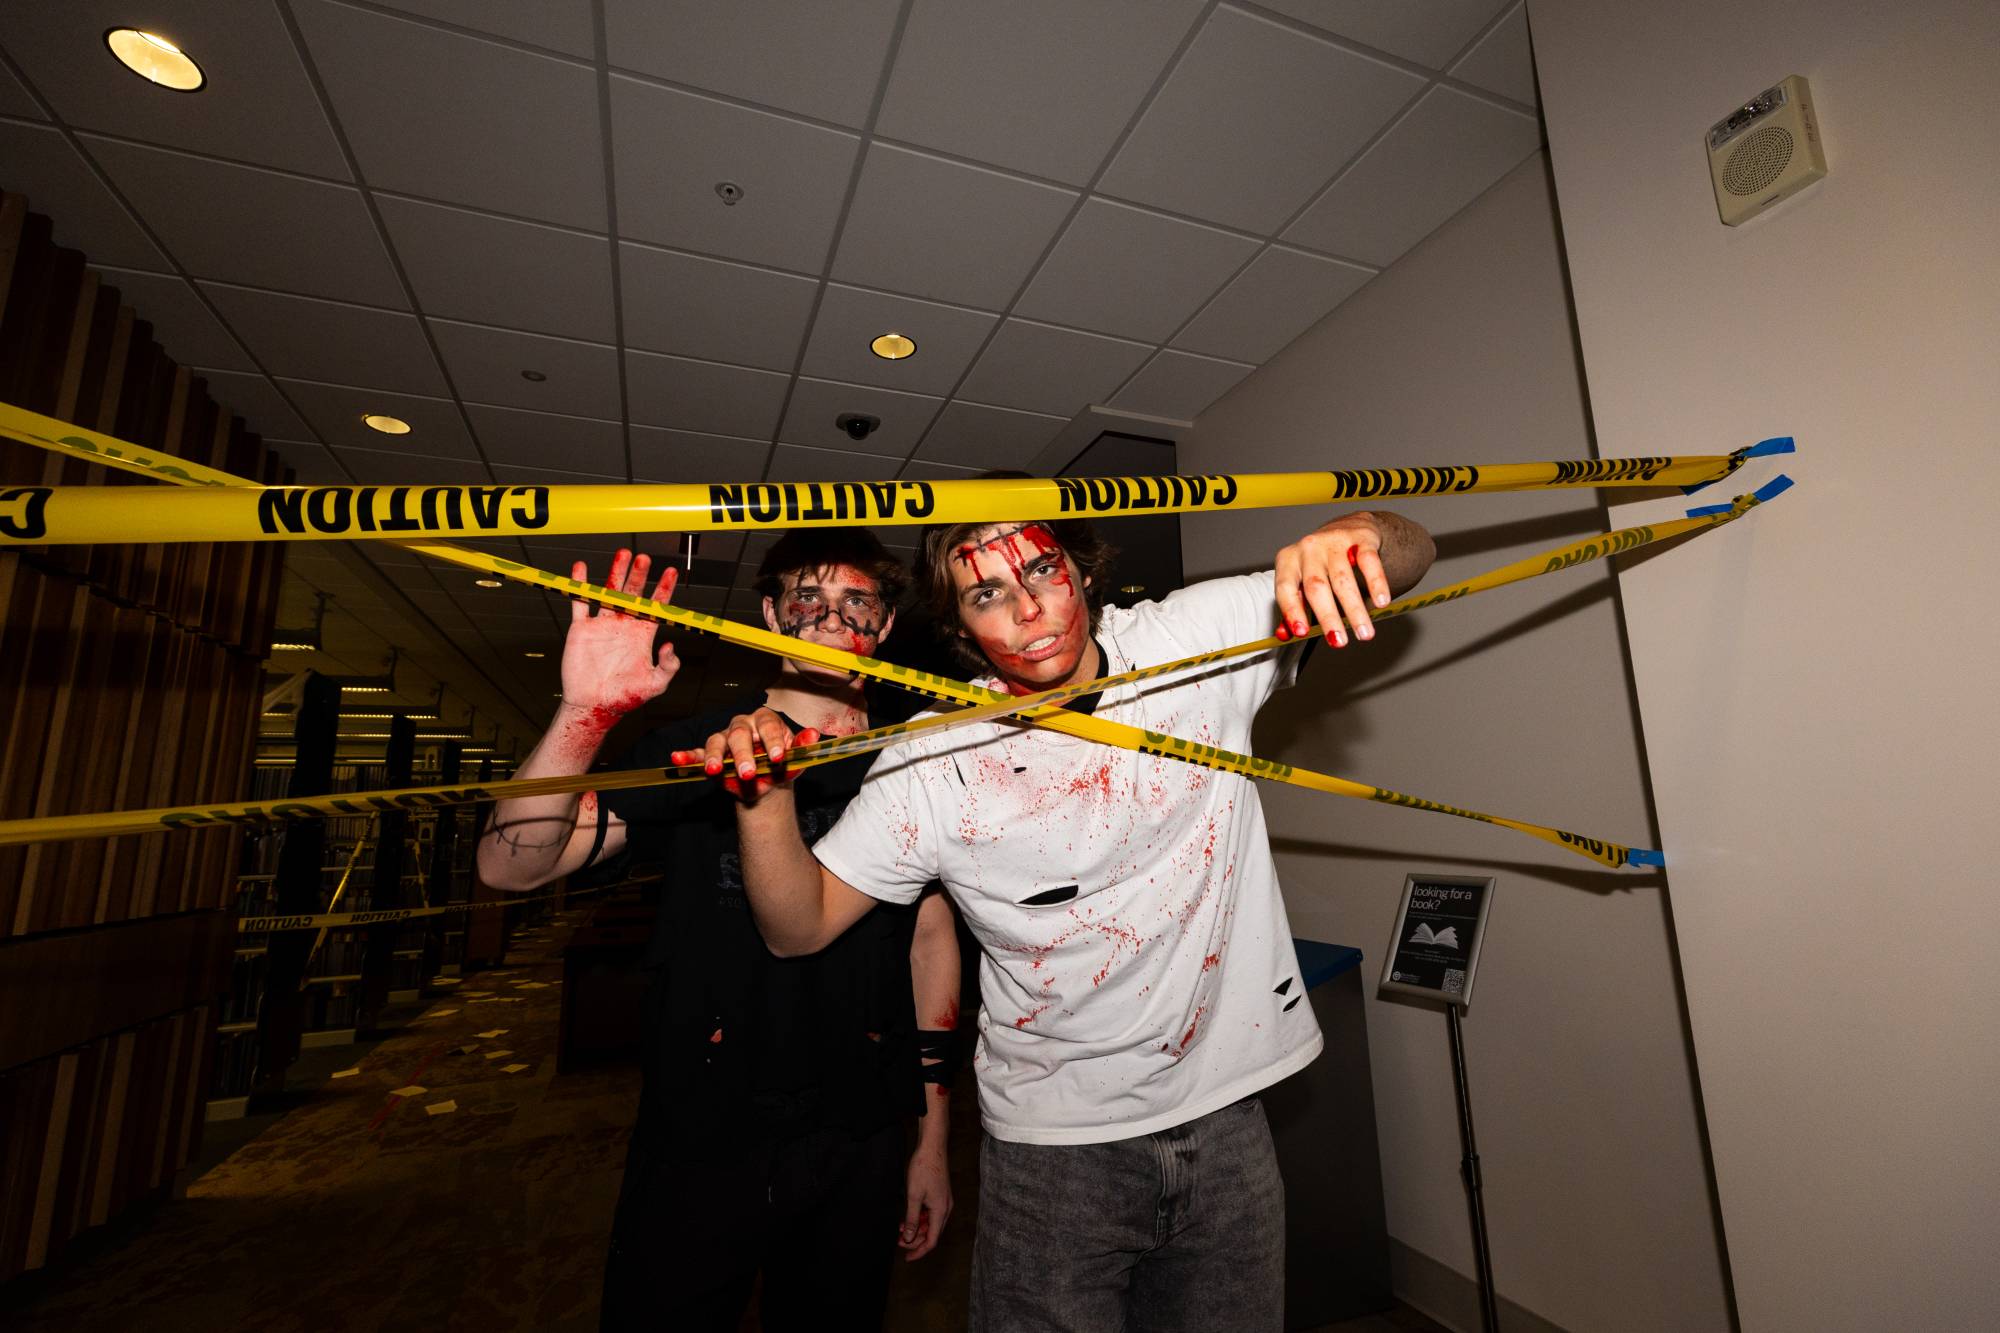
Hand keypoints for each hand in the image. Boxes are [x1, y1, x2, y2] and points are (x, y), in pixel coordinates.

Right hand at [560, 549, 679, 714]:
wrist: (593, 705)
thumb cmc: (625, 697)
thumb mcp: (654, 685)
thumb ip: (668, 667)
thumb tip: (671, 647)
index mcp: (642, 635)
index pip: (655, 606)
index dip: (663, 589)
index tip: (671, 572)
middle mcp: (624, 625)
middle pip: (633, 594)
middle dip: (639, 575)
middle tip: (644, 558)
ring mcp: (603, 625)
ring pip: (609, 592)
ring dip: (615, 573)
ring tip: (622, 554)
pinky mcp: (582, 629)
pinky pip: (580, 603)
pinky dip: (580, 586)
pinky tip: (581, 568)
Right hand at [669, 710, 817, 800]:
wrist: (768, 784)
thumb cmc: (781, 766)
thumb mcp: (795, 759)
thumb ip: (802, 747)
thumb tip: (815, 735)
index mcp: (766, 721)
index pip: (768, 725)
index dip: (773, 741)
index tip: (778, 759)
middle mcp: (743, 725)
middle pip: (739, 733)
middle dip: (743, 754)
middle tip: (748, 773)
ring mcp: (725, 739)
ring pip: (717, 741)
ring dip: (716, 756)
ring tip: (715, 771)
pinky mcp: (711, 755)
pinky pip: (697, 753)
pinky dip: (687, 756)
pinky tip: (677, 758)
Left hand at [899, 1143, 951, 1260]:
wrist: (932, 1147)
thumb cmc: (923, 1169)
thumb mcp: (913, 1196)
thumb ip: (911, 1219)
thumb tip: (908, 1238)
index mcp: (940, 1211)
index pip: (932, 1240)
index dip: (919, 1251)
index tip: (907, 1257)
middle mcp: (945, 1209)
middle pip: (931, 1233)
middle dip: (915, 1240)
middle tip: (898, 1240)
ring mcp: (944, 1201)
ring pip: (930, 1223)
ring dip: (916, 1228)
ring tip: (900, 1229)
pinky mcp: (940, 1195)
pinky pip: (931, 1213)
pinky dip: (920, 1218)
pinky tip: (907, 1217)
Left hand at [1273, 511, 1393, 646]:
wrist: (1349, 526)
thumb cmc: (1320, 561)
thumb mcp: (1301, 579)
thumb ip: (1294, 608)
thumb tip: (1286, 635)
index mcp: (1288, 560)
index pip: (1285, 588)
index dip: (1292, 611)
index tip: (1302, 632)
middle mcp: (1308, 548)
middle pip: (1316, 586)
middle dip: (1328, 617)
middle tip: (1339, 642)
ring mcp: (1334, 541)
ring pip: (1343, 579)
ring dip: (1355, 610)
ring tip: (1364, 633)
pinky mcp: (1361, 538)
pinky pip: (1369, 562)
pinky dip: (1376, 584)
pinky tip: (1381, 602)